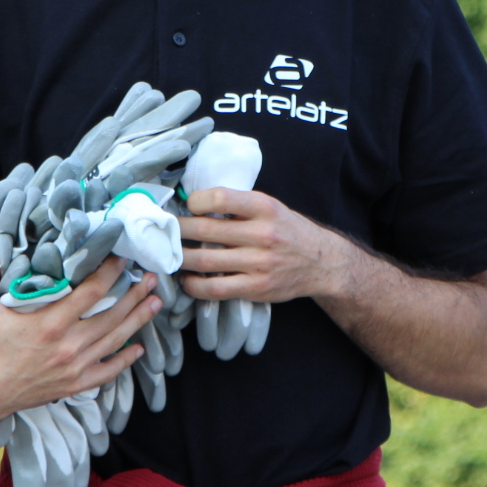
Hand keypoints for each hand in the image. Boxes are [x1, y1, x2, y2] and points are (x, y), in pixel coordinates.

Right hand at [0, 248, 159, 429]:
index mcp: (49, 324)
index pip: (90, 293)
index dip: (110, 273)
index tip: (122, 258)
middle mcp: (68, 346)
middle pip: (112, 316)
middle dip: (135, 295)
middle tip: (153, 278)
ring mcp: (74, 368)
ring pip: (115, 342)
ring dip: (137, 321)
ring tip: (155, 303)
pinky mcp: (73, 385)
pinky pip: (107, 373)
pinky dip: (125, 361)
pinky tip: (138, 349)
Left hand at [176, 188, 351, 303]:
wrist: (322, 263)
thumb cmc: (288, 230)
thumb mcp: (271, 207)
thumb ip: (239, 206)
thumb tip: (194, 203)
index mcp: (265, 207)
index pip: (220, 198)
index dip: (195, 201)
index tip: (187, 205)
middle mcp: (263, 234)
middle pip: (205, 230)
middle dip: (178, 230)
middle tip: (165, 230)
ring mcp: (259, 263)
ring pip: (205, 261)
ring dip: (180, 258)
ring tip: (170, 254)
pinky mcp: (256, 288)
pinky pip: (216, 289)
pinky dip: (194, 285)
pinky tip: (187, 279)